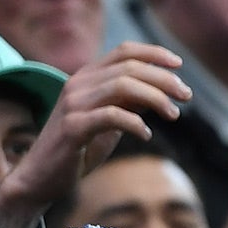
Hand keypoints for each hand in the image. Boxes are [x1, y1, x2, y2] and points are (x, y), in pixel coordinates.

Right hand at [0, 43, 188, 227]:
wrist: (41, 176)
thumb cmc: (79, 147)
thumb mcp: (110, 121)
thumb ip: (130, 103)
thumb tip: (160, 92)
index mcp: (87, 78)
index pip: (124, 51)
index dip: (154, 54)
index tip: (179, 65)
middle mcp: (78, 84)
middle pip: (129, 67)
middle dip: (163, 80)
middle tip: (186, 96)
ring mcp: (73, 104)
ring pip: (121, 86)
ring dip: (155, 98)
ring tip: (173, 115)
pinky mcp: (72, 128)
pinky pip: (110, 116)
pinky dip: (135, 123)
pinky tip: (146, 134)